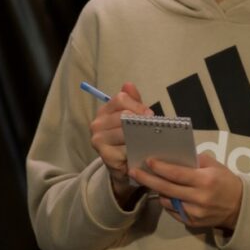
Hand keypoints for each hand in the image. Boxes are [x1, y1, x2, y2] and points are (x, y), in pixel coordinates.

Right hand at [89, 82, 152, 204]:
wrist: (123, 165)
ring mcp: (99, 139)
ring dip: (141, 136)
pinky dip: (137, 150)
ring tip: (150, 139)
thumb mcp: (132, 117)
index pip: (121, 99)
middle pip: (123, 115)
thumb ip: (133, 101)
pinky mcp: (105, 155)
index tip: (149, 114)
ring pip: (125, 132)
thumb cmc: (130, 138)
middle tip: (152, 128)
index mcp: (104, 111)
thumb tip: (128, 85)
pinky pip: (125, 149)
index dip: (138, 105)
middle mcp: (97, 123)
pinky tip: (142, 151)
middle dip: (141, 121)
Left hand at [130, 154, 242, 230]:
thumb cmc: (226, 182)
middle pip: (166, 188)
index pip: (177, 174)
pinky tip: (169, 195)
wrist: (238, 207)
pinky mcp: (191, 223)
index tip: (148, 161)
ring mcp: (194, 213)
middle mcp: (198, 198)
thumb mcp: (215, 166)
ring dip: (159, 191)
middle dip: (148, 179)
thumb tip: (174, 157)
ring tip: (156, 183)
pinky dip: (168, 202)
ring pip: (167, 201)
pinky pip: (172, 211)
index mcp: (204, 181)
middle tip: (134, 172)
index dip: (160, 168)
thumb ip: (195, 161)